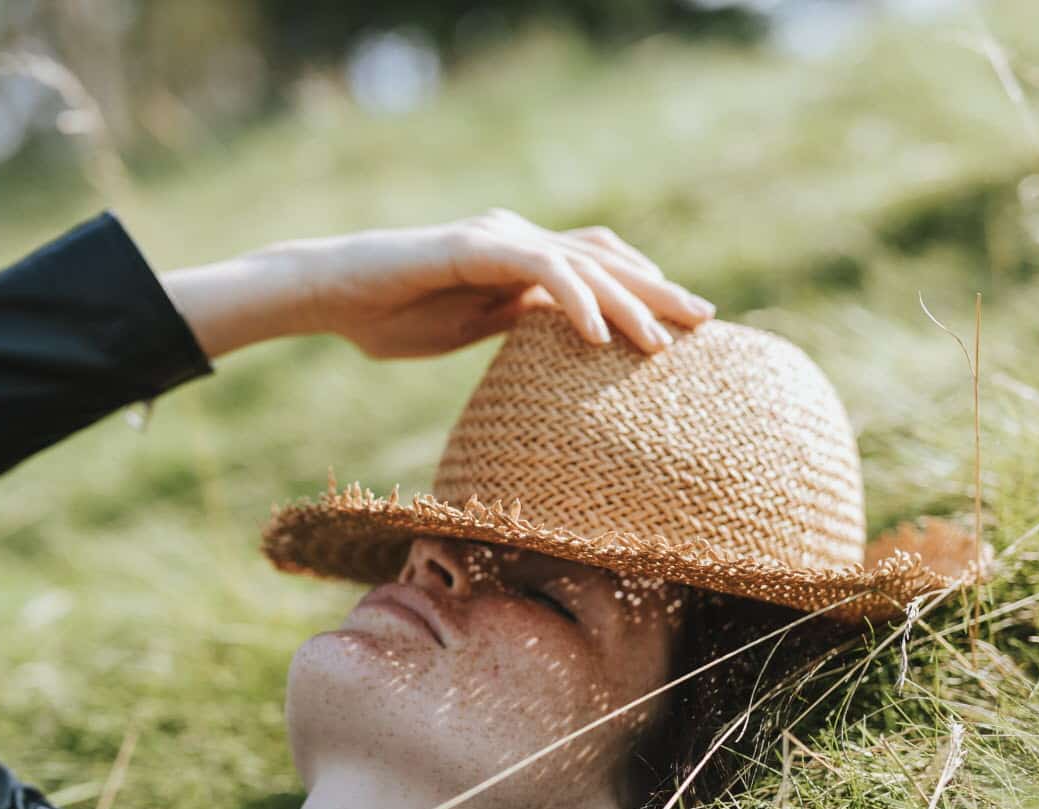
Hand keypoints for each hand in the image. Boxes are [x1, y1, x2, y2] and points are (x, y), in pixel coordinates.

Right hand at [288, 208, 713, 358]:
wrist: (332, 294)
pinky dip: (575, 302)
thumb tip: (563, 339)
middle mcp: (518, 237)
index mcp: (520, 257)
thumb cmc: (391, 316)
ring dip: (627, 303)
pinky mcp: (475, 247)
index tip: (684, 328)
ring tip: (662, 342)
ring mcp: (498, 237)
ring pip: (582, 265)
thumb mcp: (471, 326)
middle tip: (707, 322)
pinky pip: (540, 271)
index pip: (598, 267)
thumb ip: (517, 321)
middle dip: (658, 292)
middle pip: (605, 260)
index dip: (644, 292)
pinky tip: (599, 336)